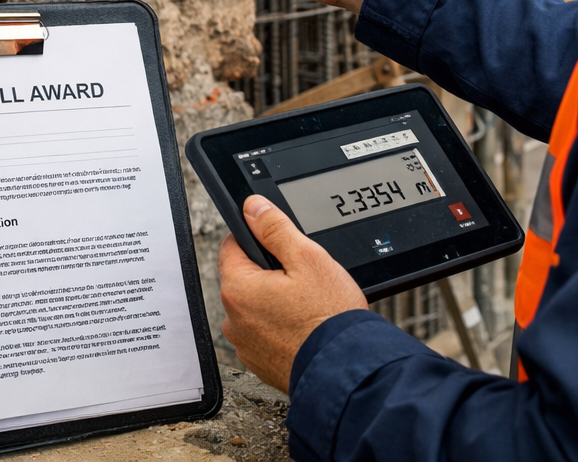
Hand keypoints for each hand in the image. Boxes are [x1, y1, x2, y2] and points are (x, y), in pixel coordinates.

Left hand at [219, 195, 367, 392]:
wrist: (345, 370)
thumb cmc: (329, 318)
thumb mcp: (308, 258)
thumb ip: (275, 228)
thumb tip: (253, 207)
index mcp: (239, 288)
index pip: (232, 245)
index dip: (258, 238)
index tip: (280, 245)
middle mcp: (234, 319)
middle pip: (246, 277)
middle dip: (270, 272)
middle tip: (304, 279)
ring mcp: (246, 344)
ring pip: (257, 307)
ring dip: (276, 302)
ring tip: (309, 307)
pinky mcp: (260, 362)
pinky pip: (266, 333)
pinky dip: (282, 328)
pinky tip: (306, 328)